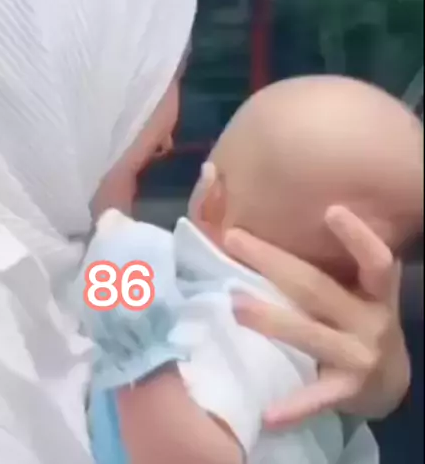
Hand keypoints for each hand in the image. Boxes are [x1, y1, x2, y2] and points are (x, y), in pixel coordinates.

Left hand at [225, 206, 409, 428]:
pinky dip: (293, 407)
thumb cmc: (362, 315)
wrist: (390, 380)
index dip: (357, 237)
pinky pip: (317, 399)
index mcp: (376, 290)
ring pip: (309, 334)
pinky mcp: (347, 391)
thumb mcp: (360, 288)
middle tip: (233, 238)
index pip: (375, 260)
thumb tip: (276, 213)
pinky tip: (268, 413)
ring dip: (269, 319)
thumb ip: (331, 259)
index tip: (331, 211)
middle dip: (273, 262)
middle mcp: (371, 320)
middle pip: (318, 289)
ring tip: (234, 304)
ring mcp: (360, 357)